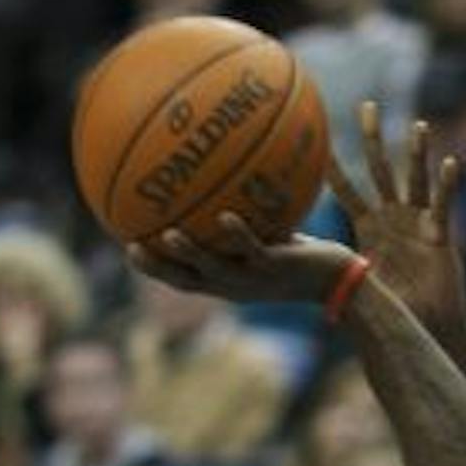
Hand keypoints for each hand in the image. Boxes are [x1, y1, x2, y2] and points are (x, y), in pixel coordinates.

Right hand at [126, 215, 347, 305]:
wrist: (339, 281)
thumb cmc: (302, 256)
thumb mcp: (268, 238)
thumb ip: (245, 219)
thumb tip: (225, 180)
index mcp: (225, 281)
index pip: (181, 278)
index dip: (153, 267)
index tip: (126, 245)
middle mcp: (235, 285)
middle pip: (186, 280)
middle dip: (158, 266)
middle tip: (130, 245)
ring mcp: (255, 279)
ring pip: (215, 269)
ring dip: (190, 253)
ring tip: (167, 234)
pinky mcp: (278, 268)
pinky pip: (254, 251)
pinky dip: (239, 235)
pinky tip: (225, 215)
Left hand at [328, 101, 465, 331]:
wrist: (426, 328)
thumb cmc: (391, 311)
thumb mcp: (352, 284)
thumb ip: (326, 269)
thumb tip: (280, 269)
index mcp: (371, 227)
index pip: (347, 191)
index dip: (333, 167)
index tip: (317, 139)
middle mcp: (395, 218)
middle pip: (381, 170)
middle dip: (373, 138)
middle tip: (365, 105)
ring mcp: (419, 224)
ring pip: (416, 181)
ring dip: (417, 154)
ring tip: (418, 126)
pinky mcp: (441, 237)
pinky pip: (444, 207)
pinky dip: (447, 186)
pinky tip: (451, 163)